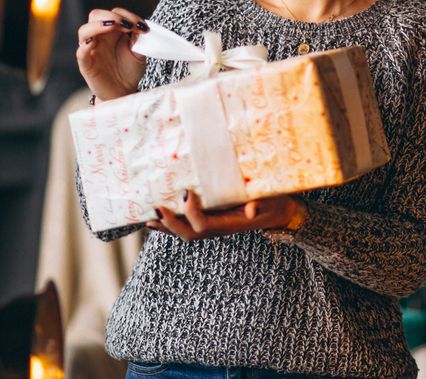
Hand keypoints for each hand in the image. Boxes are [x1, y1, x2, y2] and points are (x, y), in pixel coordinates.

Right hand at [76, 7, 148, 100]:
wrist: (124, 92)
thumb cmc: (130, 71)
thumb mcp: (139, 53)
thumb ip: (138, 40)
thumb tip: (139, 28)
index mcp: (113, 31)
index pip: (115, 13)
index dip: (128, 15)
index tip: (142, 27)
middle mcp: (100, 37)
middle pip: (96, 15)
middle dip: (112, 16)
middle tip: (128, 25)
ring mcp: (91, 49)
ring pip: (84, 30)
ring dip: (98, 25)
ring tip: (113, 26)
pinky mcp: (86, 64)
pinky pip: (81, 52)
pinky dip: (85, 45)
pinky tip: (93, 42)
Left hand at [146, 191, 304, 241]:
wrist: (277, 212)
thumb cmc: (273, 204)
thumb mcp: (270, 202)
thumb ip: (261, 205)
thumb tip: (252, 209)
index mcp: (229, 225)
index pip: (204, 225)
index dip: (191, 212)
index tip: (186, 192)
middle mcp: (218, 229)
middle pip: (188, 234)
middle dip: (171, 223)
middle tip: (157, 207)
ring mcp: (212, 227)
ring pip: (184, 233)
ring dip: (166, 226)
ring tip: (148, 217)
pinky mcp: (210, 222)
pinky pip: (187, 227)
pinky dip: (170, 225)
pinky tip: (157, 219)